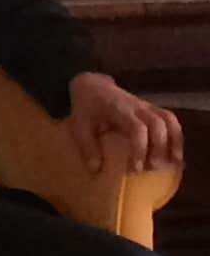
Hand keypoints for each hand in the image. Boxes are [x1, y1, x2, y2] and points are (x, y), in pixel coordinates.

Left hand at [68, 72, 182, 173]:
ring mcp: (146, 106)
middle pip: (158, 123)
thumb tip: (95, 170)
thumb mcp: (79, 125)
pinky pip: (170, 119)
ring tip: (174, 163)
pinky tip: (175, 153)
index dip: (140, 149)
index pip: (137, 128)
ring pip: (169, 120)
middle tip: (153, 168)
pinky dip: (176, 136)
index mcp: (118, 110)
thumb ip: (87, 146)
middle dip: (160, 147)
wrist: (92, 86)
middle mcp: (136, 107)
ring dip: (175, 141)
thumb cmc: (86, 107)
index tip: (134, 168)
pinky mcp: (151, 108)